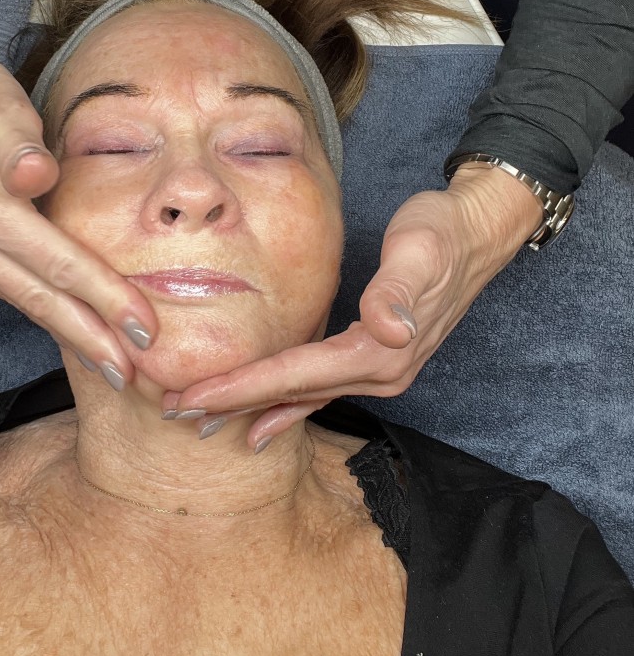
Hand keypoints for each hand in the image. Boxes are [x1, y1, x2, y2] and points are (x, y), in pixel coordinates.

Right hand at [0, 0, 156, 379]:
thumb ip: (19, 143)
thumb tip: (38, 175)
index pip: (56, 262)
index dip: (103, 297)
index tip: (144, 326)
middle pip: (37, 299)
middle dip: (88, 339)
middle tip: (131, 374)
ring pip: (19, 299)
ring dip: (66, 333)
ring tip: (106, 362)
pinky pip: (4, 284)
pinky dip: (40, 309)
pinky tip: (65, 322)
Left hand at [164, 164, 542, 447]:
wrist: (479, 233)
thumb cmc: (443, 233)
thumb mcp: (422, 252)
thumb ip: (399, 292)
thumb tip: (389, 330)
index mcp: (381, 351)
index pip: (297, 375)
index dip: (243, 388)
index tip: (193, 399)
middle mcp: (380, 372)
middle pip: (292, 394)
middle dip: (233, 405)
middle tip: (176, 415)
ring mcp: (379, 369)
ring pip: (303, 397)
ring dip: (254, 409)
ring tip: (205, 422)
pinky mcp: (373, 356)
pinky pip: (319, 388)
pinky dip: (286, 402)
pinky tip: (263, 416)